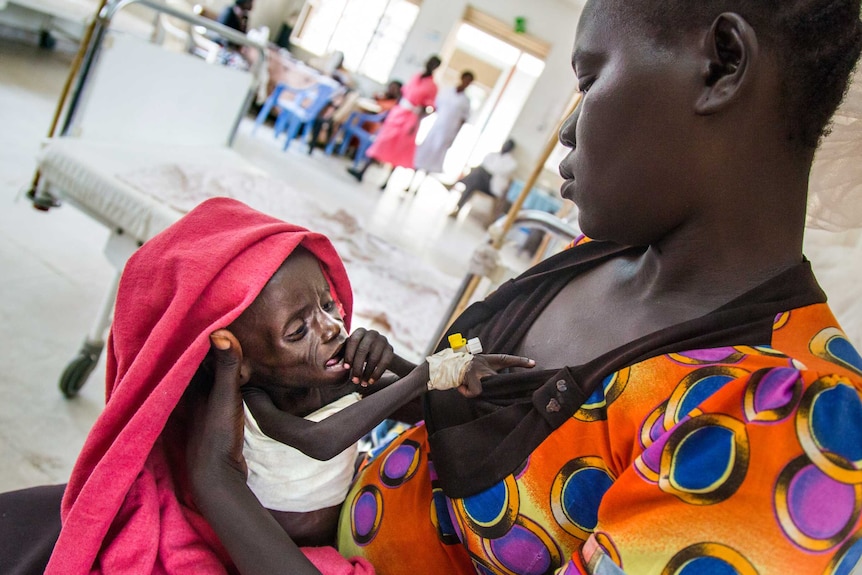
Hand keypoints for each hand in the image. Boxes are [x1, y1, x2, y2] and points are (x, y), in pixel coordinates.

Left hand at [186, 329, 247, 501]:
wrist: (216, 476)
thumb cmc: (216, 435)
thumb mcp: (225, 396)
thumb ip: (225, 366)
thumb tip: (221, 332)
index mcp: (187, 383)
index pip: (191, 348)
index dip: (200, 328)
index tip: (212, 307)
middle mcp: (188, 391)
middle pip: (196, 359)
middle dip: (206, 339)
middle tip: (224, 317)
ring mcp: (198, 404)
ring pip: (204, 373)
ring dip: (215, 358)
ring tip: (230, 336)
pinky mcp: (209, 414)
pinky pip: (213, 385)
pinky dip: (222, 374)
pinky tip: (235, 371)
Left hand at [342, 327, 393, 385]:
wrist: (378, 351)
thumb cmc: (358, 352)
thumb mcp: (349, 352)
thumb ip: (339, 356)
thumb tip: (328, 364)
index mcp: (359, 331)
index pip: (352, 341)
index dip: (348, 355)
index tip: (346, 368)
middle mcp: (372, 333)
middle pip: (363, 350)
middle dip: (357, 367)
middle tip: (354, 380)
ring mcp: (383, 340)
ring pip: (374, 358)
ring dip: (367, 373)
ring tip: (362, 383)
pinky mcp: (390, 349)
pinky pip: (384, 362)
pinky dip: (377, 373)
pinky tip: (371, 381)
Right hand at [458, 353, 534, 397]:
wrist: (444, 365)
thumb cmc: (462, 370)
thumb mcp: (476, 369)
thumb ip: (487, 375)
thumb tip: (497, 387)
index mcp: (487, 359)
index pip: (507, 359)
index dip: (521, 361)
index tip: (534, 364)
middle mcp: (484, 362)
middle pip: (499, 378)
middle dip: (502, 387)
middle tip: (507, 392)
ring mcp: (478, 368)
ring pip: (489, 386)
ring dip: (482, 390)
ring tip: (468, 386)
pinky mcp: (471, 375)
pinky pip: (476, 392)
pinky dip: (468, 393)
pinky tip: (461, 388)